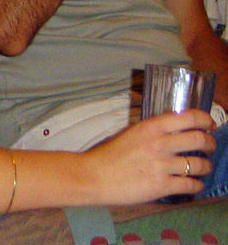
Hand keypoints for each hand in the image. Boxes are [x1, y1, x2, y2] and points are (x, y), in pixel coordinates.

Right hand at [85, 109, 215, 203]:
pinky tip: (194, 183)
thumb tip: (174, 132)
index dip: (205, 120)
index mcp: (151, 127)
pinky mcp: (162, 186)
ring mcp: (162, 165)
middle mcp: (160, 143)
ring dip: (205, 166)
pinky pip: (191, 185)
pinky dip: (197, 184)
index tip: (209, 125)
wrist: (94, 176)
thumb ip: (152, 132)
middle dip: (210, 143)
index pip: (189, 117)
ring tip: (202, 167)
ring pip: (199, 164)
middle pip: (200, 139)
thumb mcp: (131, 133)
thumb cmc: (109, 154)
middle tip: (209, 146)